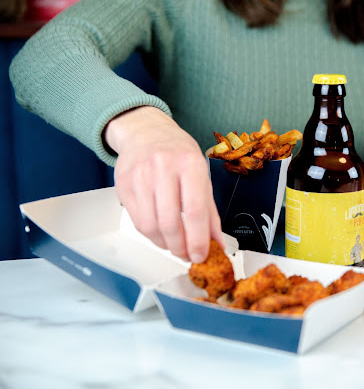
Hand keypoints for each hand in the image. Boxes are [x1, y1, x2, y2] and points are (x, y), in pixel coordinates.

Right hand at [104, 106, 222, 261]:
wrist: (146, 132)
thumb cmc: (178, 153)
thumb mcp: (202, 175)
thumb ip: (209, 212)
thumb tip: (216, 243)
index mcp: (189, 163)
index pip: (195, 211)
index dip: (198, 240)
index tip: (201, 255)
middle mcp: (163, 167)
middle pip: (170, 222)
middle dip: (180, 247)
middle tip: (187, 255)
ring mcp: (140, 175)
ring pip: (151, 225)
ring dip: (165, 244)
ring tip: (175, 245)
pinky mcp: (123, 184)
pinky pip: (137, 220)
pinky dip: (151, 235)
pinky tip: (161, 234)